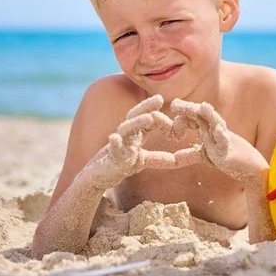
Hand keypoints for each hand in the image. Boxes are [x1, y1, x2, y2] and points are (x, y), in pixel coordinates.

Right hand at [78, 95, 199, 189]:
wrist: (98, 178)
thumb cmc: (120, 164)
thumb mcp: (142, 161)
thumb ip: (158, 158)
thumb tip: (176, 160)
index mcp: (136, 134)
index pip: (148, 118)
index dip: (162, 118)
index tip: (176, 124)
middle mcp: (126, 135)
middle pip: (136, 116)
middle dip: (146, 106)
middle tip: (159, 98)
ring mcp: (118, 145)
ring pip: (126, 130)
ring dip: (136, 123)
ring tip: (148, 118)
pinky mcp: (110, 157)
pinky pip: (112, 149)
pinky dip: (114, 143)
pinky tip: (114, 138)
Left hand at [170, 99, 268, 182]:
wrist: (252, 170)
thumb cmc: (230, 160)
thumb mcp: (207, 156)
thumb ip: (191, 155)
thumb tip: (175, 156)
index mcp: (209, 131)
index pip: (193, 118)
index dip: (181, 119)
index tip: (171, 120)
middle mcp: (216, 131)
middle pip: (202, 115)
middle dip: (189, 108)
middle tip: (174, 104)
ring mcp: (224, 139)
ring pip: (216, 123)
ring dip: (210, 114)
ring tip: (203, 106)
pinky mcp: (230, 151)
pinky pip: (226, 142)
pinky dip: (222, 136)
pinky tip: (218, 130)